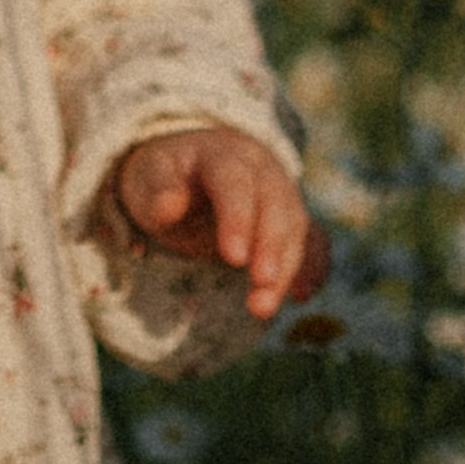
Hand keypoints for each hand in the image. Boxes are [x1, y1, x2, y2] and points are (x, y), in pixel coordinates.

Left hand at [115, 129, 328, 320]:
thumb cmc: (168, 176)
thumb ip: (158, 191)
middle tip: (261, 285)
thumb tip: (167, 206)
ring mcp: (282, 194)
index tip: (234, 258)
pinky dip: (313, 267)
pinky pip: (312, 241)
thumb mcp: (151, 176)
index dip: (239, 219)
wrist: (196, 163)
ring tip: (262, 308)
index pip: (236, 183)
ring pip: (295, 227)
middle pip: (275, 206)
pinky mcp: (291, 220)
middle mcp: (262, 171)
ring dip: (286, 269)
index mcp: (224, 156)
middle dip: (272, 248)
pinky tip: (302, 295)